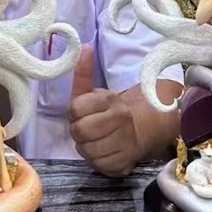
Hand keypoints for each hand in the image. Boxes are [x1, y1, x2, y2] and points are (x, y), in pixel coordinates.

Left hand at [68, 45, 141, 176]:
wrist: (136, 133)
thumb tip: (83, 46)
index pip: (75, 109)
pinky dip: (96, 161)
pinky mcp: (125, 162)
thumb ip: (84, 73)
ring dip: (86, 148)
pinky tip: (104, 152)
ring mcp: (125, 141)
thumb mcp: (92, 93)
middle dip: (79, 132)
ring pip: (87, 150)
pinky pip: (98, 165)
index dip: (74, 114)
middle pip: (80, 131)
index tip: (82, 114)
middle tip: (87, 130)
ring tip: (95, 141)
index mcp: (110, 99)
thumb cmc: (106, 113)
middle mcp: (121, 118)